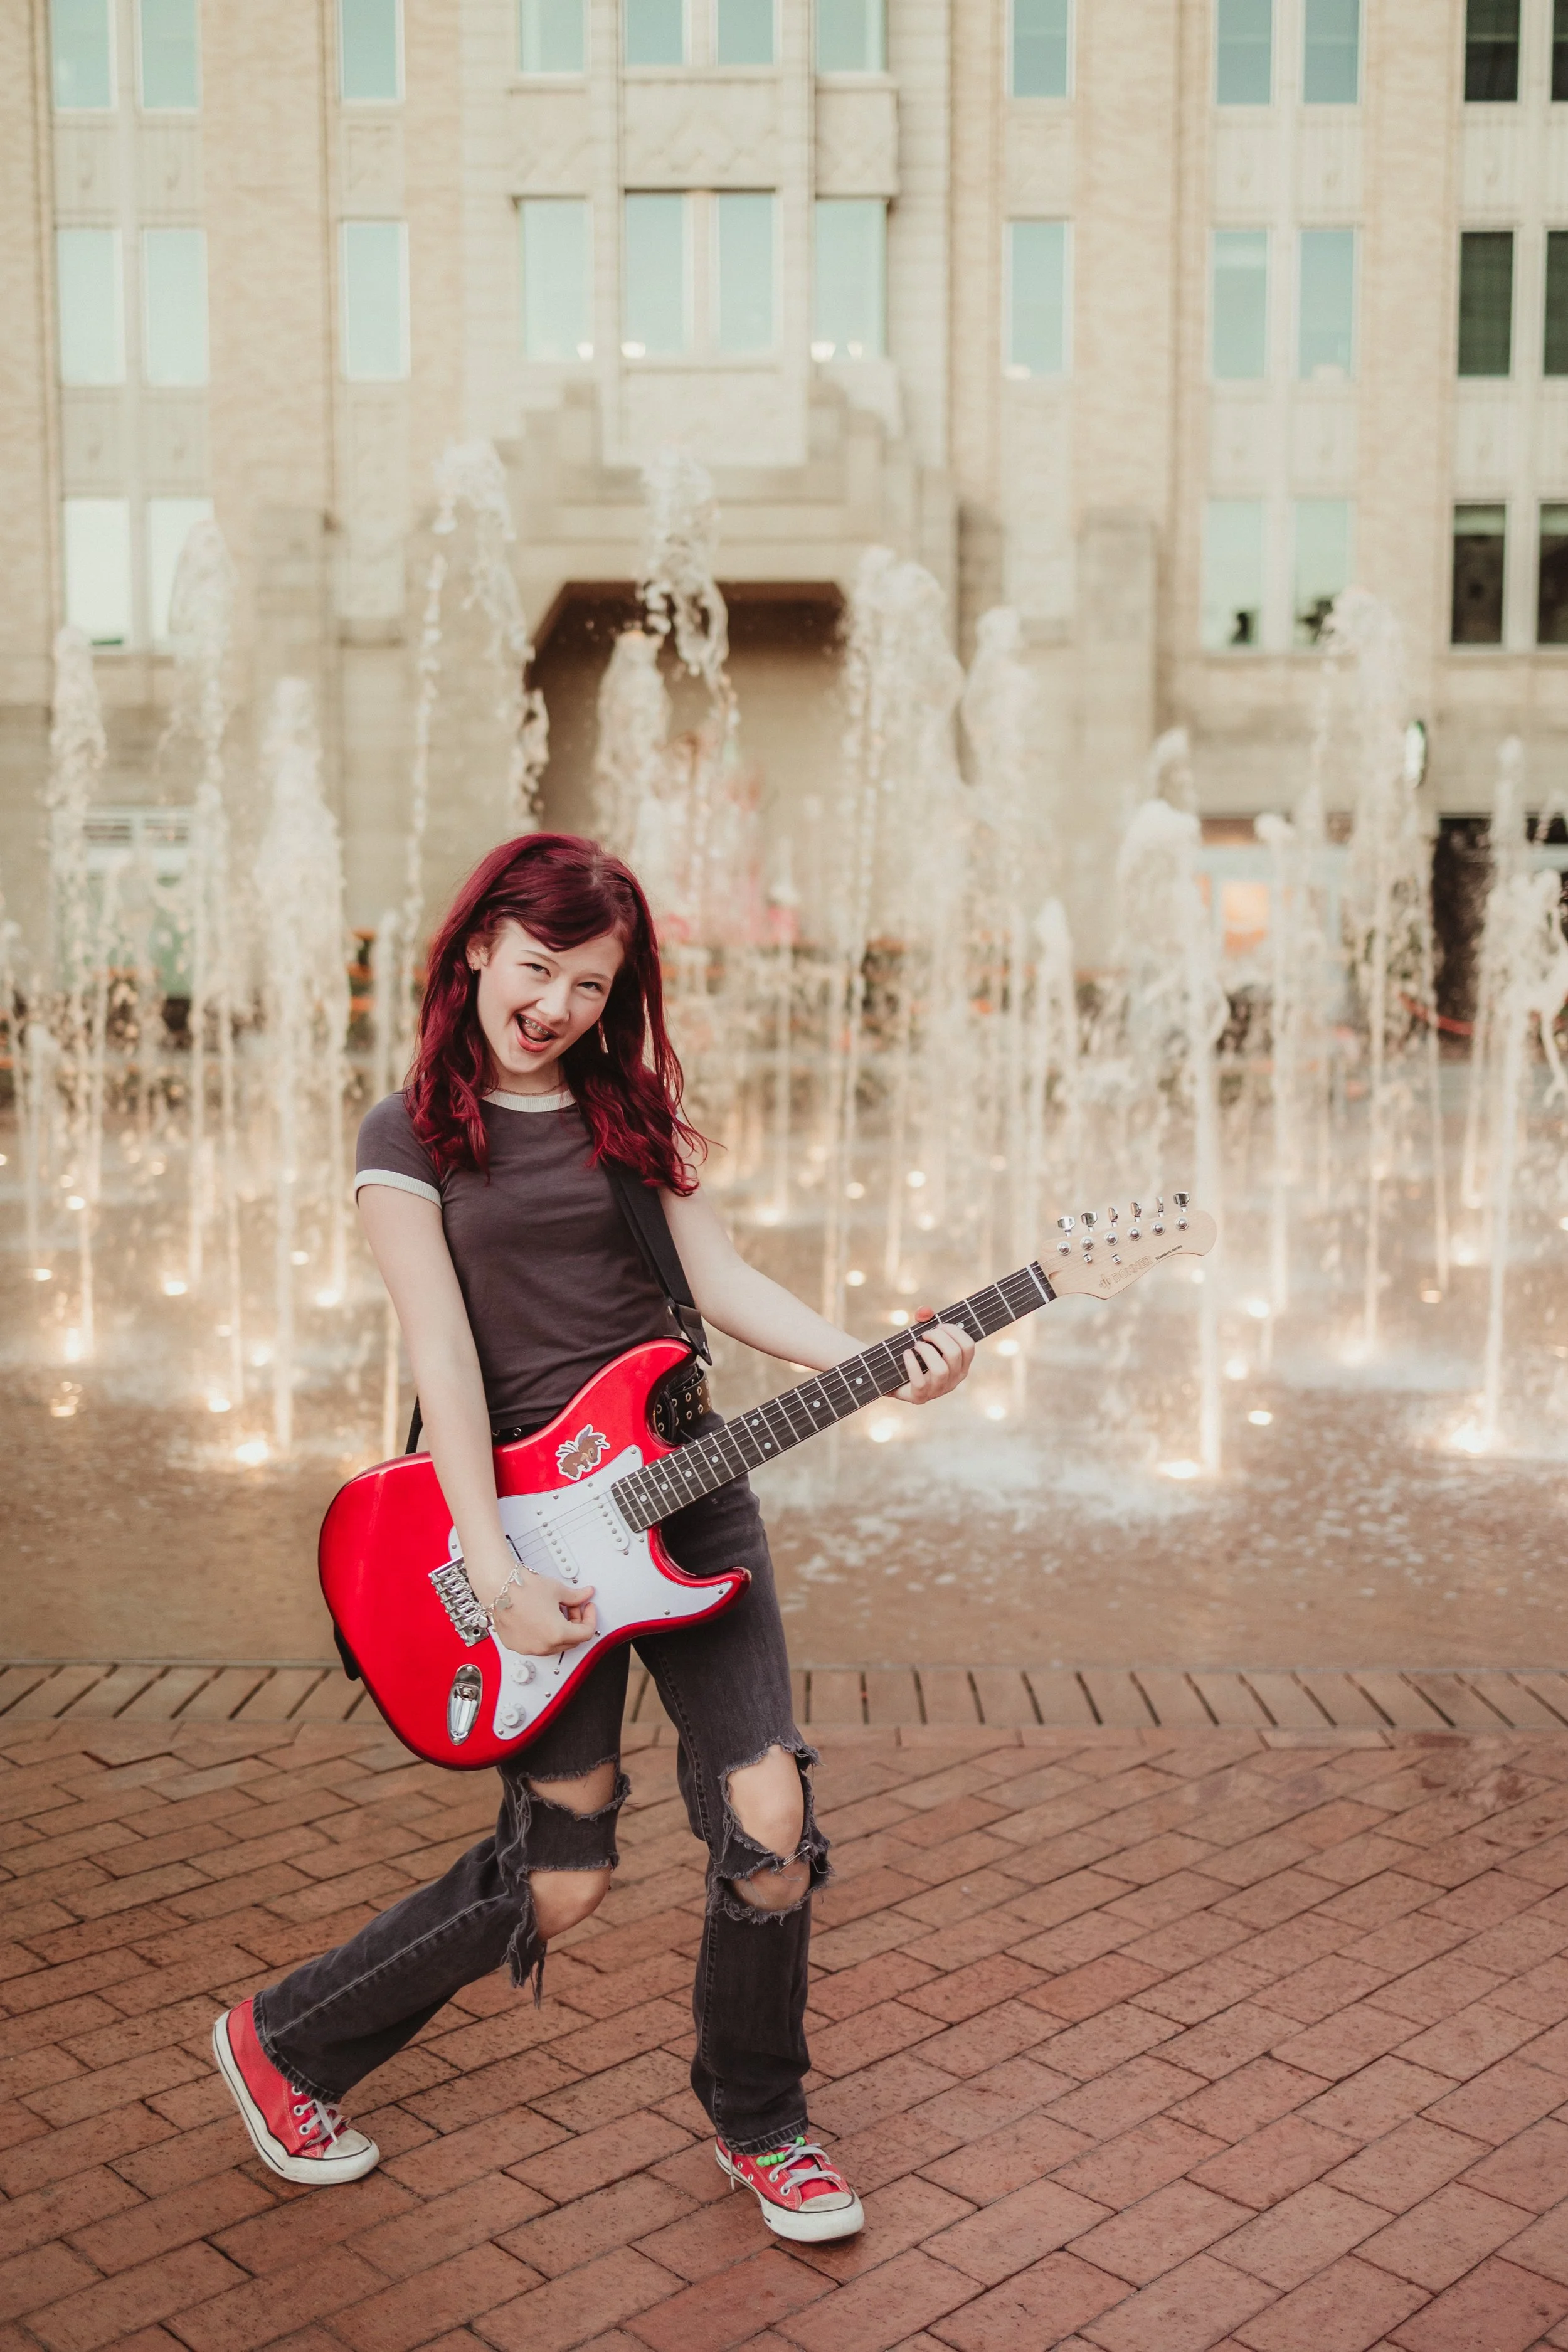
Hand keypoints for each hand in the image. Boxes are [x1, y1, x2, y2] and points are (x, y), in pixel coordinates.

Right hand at [477, 1567, 597, 1655]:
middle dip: (575, 1623)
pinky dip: (543, 1634)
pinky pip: (537, 1644)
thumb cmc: (522, 1588)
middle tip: (572, 1606)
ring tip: (554, 1610)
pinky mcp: (516, 1645)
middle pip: (571, 1641)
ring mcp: (528, 1648)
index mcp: (557, 1634)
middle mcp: (543, 1646)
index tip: (588, 1608)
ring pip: (553, 1644)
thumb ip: (576, 1596)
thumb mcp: (557, 1590)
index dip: (590, 1618)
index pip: (586, 1633)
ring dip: (559, 1630)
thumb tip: (585, 1595)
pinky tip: (540, 1617)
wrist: (497, 1586)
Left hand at [894, 1313, 974, 1403]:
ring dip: (926, 1351)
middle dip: (938, 1337)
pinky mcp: (920, 1397)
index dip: (954, 1331)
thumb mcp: (922, 1335)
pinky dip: (912, 1364)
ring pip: (940, 1370)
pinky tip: (906, 1353)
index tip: (938, 1325)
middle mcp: (954, 1379)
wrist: (895, 1379)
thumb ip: (924, 1320)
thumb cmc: (915, 1354)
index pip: (969, 1346)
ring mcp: (938, 1390)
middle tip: (925, 1334)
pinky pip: (920, 1382)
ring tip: (916, 1344)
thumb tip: (925, 1311)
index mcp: (961, 1365)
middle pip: (954, 1354)